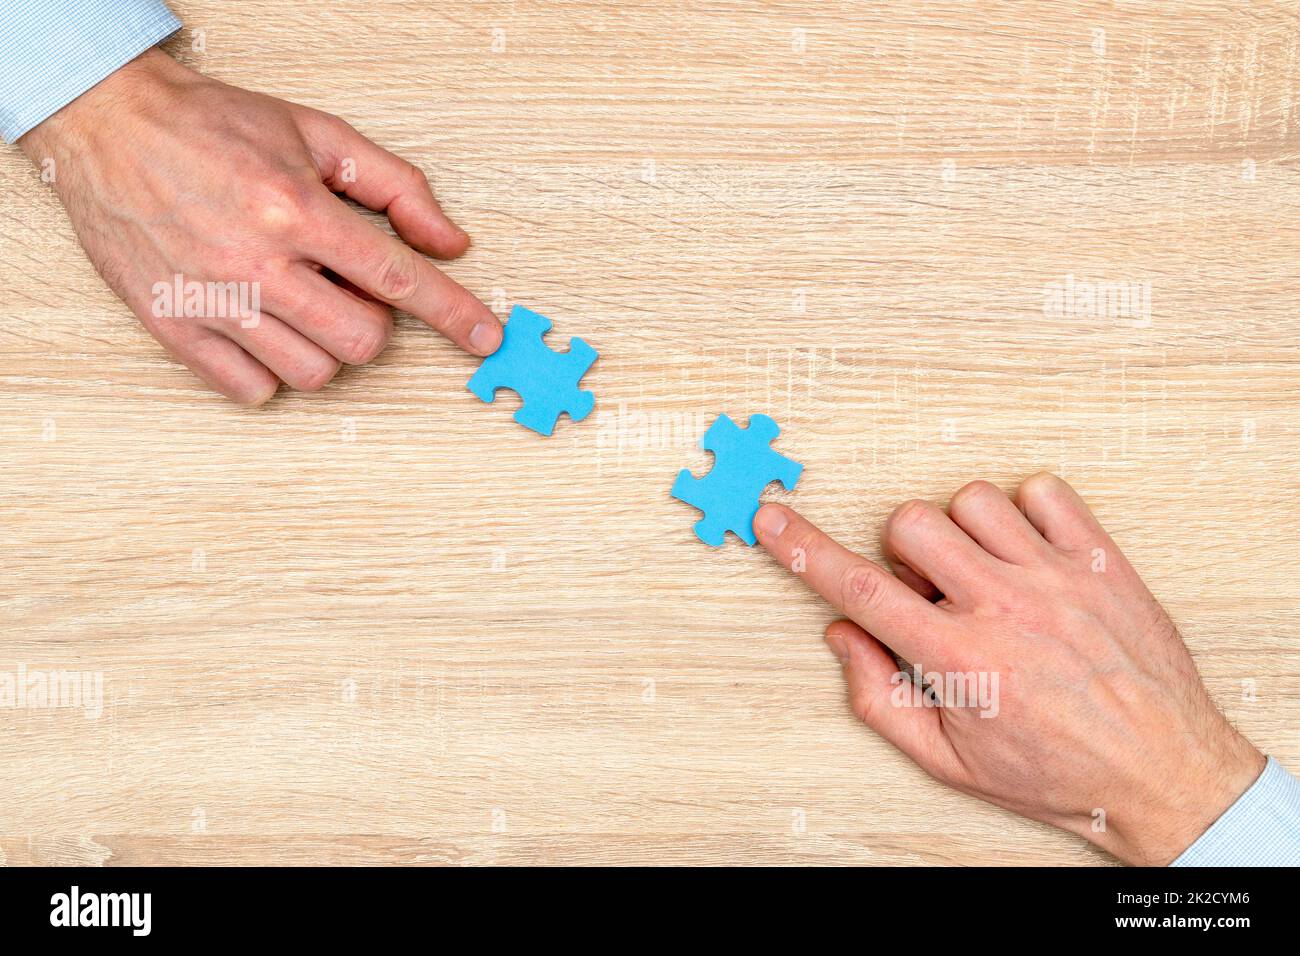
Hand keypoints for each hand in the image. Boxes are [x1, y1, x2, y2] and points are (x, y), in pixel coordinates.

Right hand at [19, 49, 501, 403]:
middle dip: (373, 322)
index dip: (452, 314)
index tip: (484, 338)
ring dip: (325, 348)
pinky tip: (266, 330)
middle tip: (346, 289)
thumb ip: (394, 186)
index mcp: (294, 208)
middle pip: (361, 340)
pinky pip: (251, 389)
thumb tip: (450, 242)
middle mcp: (254, 260)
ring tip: (302, 304)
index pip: (397, 279)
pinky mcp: (173, 326)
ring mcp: (211, 300)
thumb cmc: (214, 126)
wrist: (108, 125)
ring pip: (312, 373)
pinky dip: (272, 372)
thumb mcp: (316, 132)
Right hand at [753, 473, 1264, 864]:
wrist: (1163, 772)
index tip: (772, 519)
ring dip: (960, 532)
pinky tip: (1028, 554)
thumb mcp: (949, 761)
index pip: (860, 589)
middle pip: (910, 523)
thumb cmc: (1055, 772)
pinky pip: (1042, 490)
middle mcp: (1004, 605)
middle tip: (933, 593)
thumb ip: (880, 699)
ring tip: (985, 575)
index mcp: (959, 657)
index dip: (803, 550)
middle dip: (902, 552)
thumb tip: (843, 636)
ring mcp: (1055, 576)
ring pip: (969, 499)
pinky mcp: (1099, 558)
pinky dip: (1025, 511)